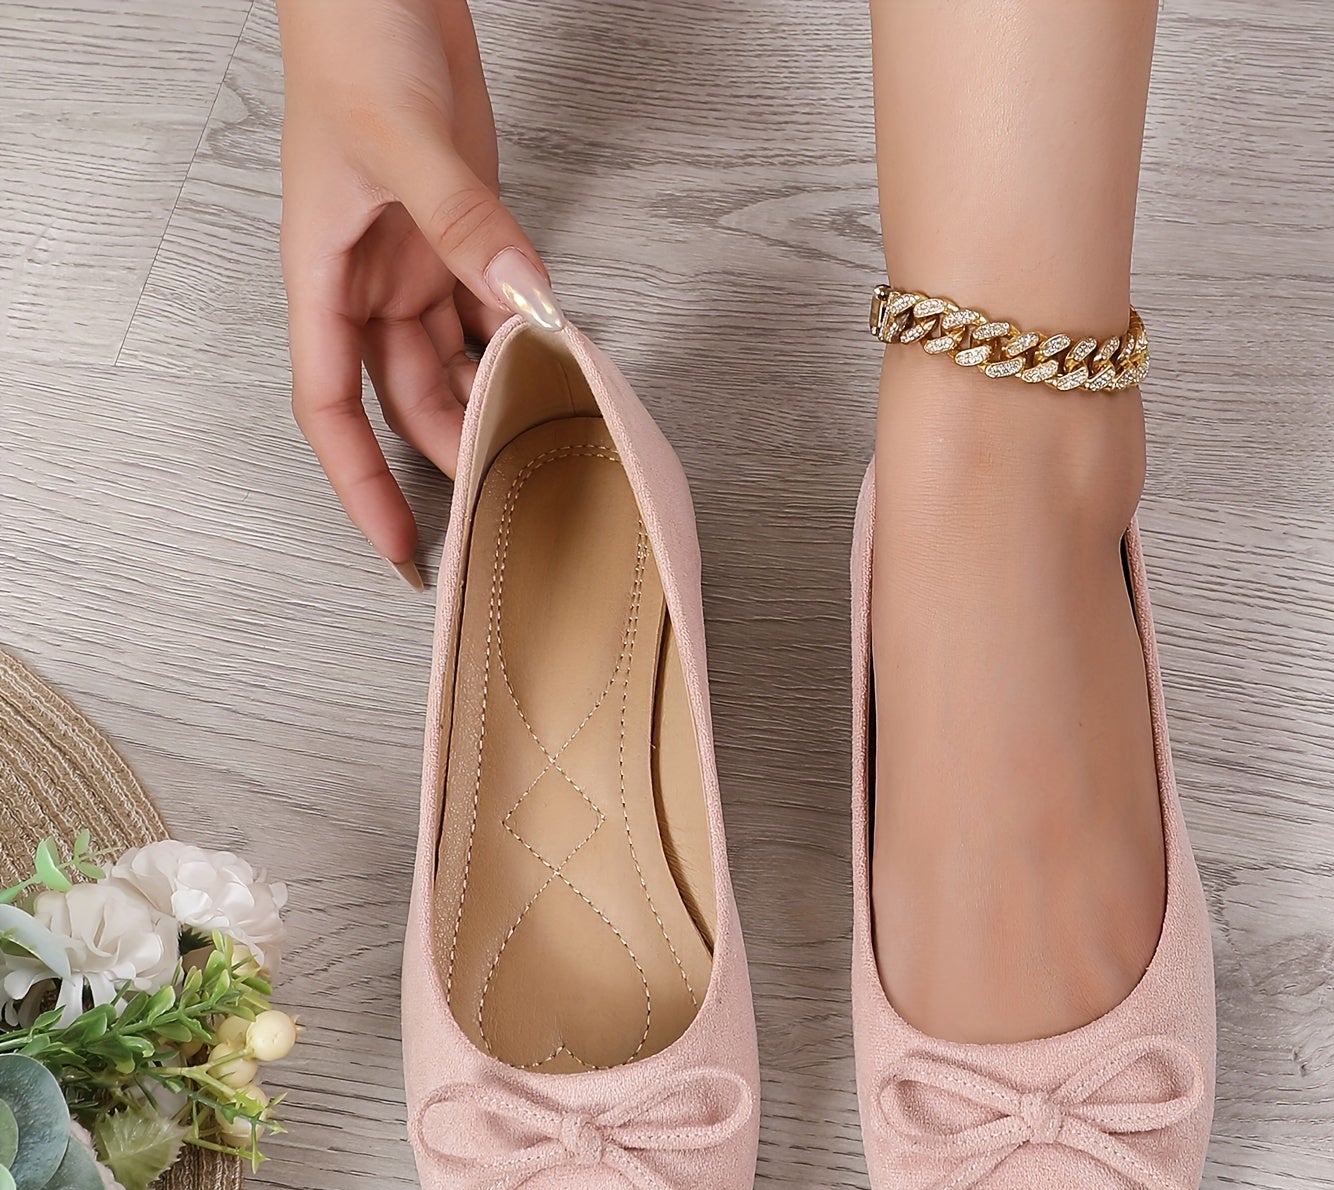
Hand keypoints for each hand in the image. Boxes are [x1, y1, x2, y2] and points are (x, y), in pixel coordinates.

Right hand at [277, 0, 559, 581]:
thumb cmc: (349, 39)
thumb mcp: (403, 138)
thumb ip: (464, 223)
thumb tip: (524, 299)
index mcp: (322, 275)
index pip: (330, 408)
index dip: (361, 484)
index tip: (399, 545)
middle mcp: (367, 282)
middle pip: (405, 397)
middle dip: (451, 447)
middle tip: (509, 490)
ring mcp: (416, 260)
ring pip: (454, 361)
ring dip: (496, 394)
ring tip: (547, 431)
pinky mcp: (461, 233)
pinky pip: (493, 307)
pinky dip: (525, 334)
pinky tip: (560, 356)